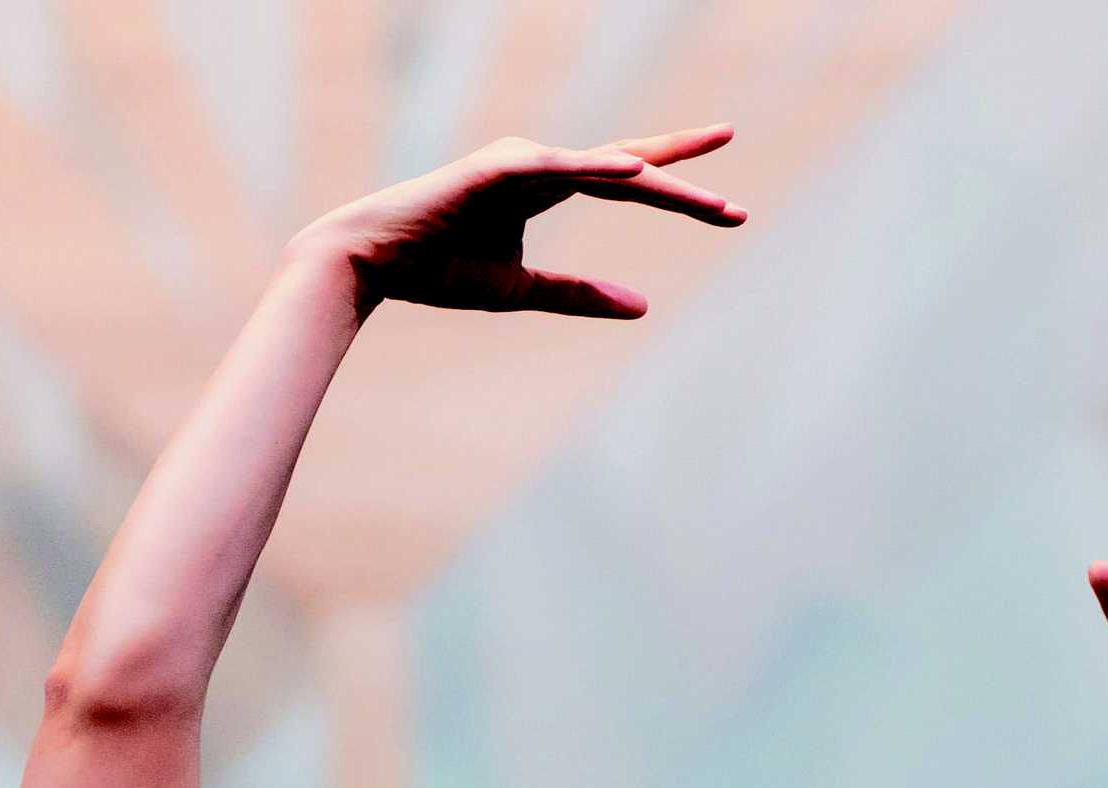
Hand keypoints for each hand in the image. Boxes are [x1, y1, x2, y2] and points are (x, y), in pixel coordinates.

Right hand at [298, 130, 743, 319]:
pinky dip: (600, 168)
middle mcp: (539, 163)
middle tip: (735, 191)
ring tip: (707, 200)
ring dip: (658, 182)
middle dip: (684, 175)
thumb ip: (579, 295)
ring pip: (605, 167)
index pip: (624, 178)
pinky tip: (640, 174)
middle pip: (627, 165)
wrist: (372, 263)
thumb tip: (643, 307)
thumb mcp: (521, 290)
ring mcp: (519, 160)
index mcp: (545, 184)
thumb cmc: (437, 271)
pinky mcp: (496, 168)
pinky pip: (560, 166)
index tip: (724, 201)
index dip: (675, 185)